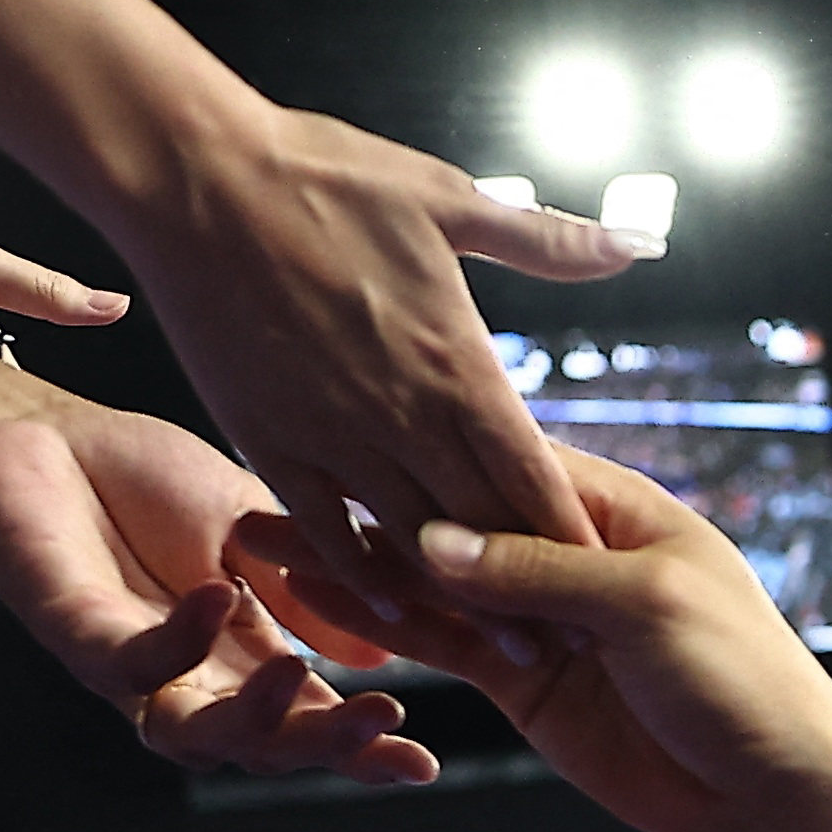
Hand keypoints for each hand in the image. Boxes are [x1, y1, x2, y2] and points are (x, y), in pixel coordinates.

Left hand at [0, 362, 436, 783]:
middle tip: (381, 724)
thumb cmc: (132, 473)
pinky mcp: (72, 631)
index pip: (305, 719)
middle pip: (260, 747)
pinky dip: (182, 639)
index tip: (421, 758)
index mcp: (235, 655)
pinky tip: (221, 595)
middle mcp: (184, 676)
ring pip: (195, 734)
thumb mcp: (252, 527)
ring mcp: (126, 663)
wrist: (30, 425)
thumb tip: (383, 657)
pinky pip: (132, 663)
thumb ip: (308, 590)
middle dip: (323, 746)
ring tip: (304, 675)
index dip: (361, 747)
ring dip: (254, 718)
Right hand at [124, 108, 645, 609]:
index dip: (576, 538)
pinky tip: (390, 608)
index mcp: (458, 366)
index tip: (614, 586)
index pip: (535, 477)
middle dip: (536, 589)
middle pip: (486, 526)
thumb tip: (638, 240)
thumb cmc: (324, 178)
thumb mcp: (451, 200)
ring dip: (461, 599)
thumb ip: (551, 240)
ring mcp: (334, 436)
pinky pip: (324, 529)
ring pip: (412, 542)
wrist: (193, 178)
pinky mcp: (271, 441)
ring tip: (508, 653)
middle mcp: (403, 416)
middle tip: (583, 646)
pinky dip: (359, 573)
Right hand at [240, 445, 831, 831]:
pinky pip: (446, 646)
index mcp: (615, 508)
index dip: (422, 445)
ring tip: (257, 539)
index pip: (502, 461)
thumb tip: (433, 536)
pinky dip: (385, 629)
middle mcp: (569, 554)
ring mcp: (542, 621)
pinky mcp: (526, 683)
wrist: (775, 789)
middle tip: (259, 473)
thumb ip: (540, 570)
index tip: (337, 413)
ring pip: (433, 585)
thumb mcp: (645, 605)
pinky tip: (316, 603)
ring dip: (351, 564)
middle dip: (364, 502)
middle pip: (450, 519)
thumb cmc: (743, 677)